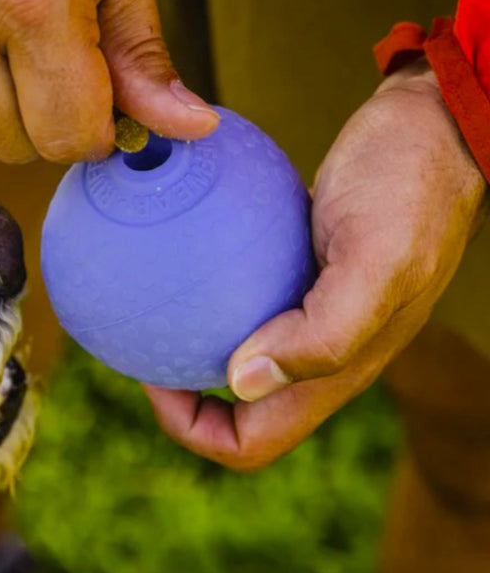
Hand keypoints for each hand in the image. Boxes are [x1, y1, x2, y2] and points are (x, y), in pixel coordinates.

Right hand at [0, 0, 218, 162]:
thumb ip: (144, 54)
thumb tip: (190, 127)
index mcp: (35, 2)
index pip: (67, 136)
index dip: (94, 132)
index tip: (100, 107)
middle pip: (13, 143)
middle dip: (48, 125)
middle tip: (61, 74)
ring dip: (0, 112)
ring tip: (16, 51)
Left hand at [145, 60, 486, 470]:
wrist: (432, 130)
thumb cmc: (409, 187)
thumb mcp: (376, 259)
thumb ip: (324, 334)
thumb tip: (242, 382)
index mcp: (337, 370)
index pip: (251, 442)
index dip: (193, 428)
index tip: (153, 377)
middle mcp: (320, 353)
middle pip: (235, 410)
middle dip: (180, 394)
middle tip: (140, 342)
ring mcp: (309, 314)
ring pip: (237, 357)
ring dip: (188, 345)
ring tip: (146, 306)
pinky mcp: (299, 274)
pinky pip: (242, 302)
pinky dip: (205, 293)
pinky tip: (177, 257)